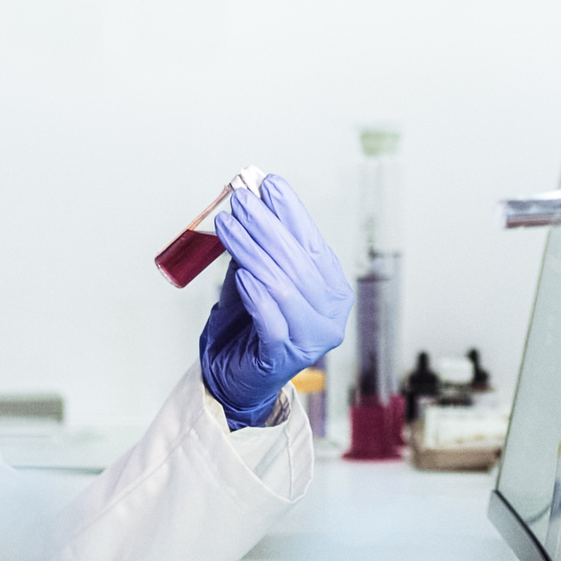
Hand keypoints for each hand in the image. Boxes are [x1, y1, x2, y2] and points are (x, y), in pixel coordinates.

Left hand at [199, 176, 352, 428]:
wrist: (234, 376)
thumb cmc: (247, 324)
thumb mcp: (255, 275)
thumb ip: (258, 245)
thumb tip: (251, 198)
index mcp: (332, 288)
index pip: (312, 242)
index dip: (291, 211)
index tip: (268, 184)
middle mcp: (331, 313)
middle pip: (296, 262)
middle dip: (266, 226)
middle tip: (241, 200)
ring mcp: (312, 337)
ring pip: (282, 286)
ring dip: (252, 252)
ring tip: (227, 227)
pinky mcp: (286, 357)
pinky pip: (271, 320)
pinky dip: (256, 295)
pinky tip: (242, 274)